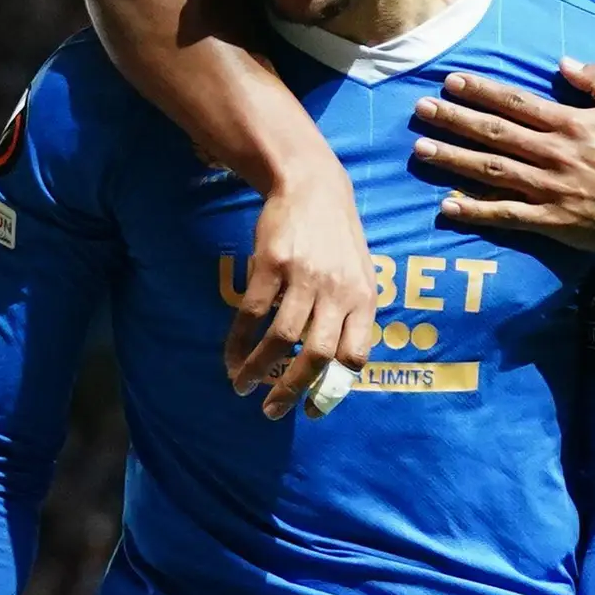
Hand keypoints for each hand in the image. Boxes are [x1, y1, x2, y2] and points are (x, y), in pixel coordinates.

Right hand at [220, 163, 378, 419]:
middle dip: (291, 390)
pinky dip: (238, 341)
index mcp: (364, 298)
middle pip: (317, 355)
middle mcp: (337, 291)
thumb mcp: (360, 273)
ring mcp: (304, 277)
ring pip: (281, 338)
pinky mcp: (271, 264)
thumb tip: (338, 368)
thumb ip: (353, 315)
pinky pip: (252, 313)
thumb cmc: (337, 236)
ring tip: (242, 386)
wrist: (311, 184)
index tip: (312, 408)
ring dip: (258, 369)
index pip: (355, 355)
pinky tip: (231, 357)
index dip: (333, 387)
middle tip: (272, 411)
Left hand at [414, 62, 594, 253]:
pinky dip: (476, 211)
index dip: (482, 91)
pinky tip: (446, 205)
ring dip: (454, 159)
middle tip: (421, 109)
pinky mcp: (549, 221)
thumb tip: (564, 62)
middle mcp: (555, 154)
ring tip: (421, 149)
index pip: (516, 103)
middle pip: (495, 133)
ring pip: (492, 170)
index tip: (451, 81)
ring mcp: (550, 189)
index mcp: (571, 124)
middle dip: (455, 119)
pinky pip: (506, 214)